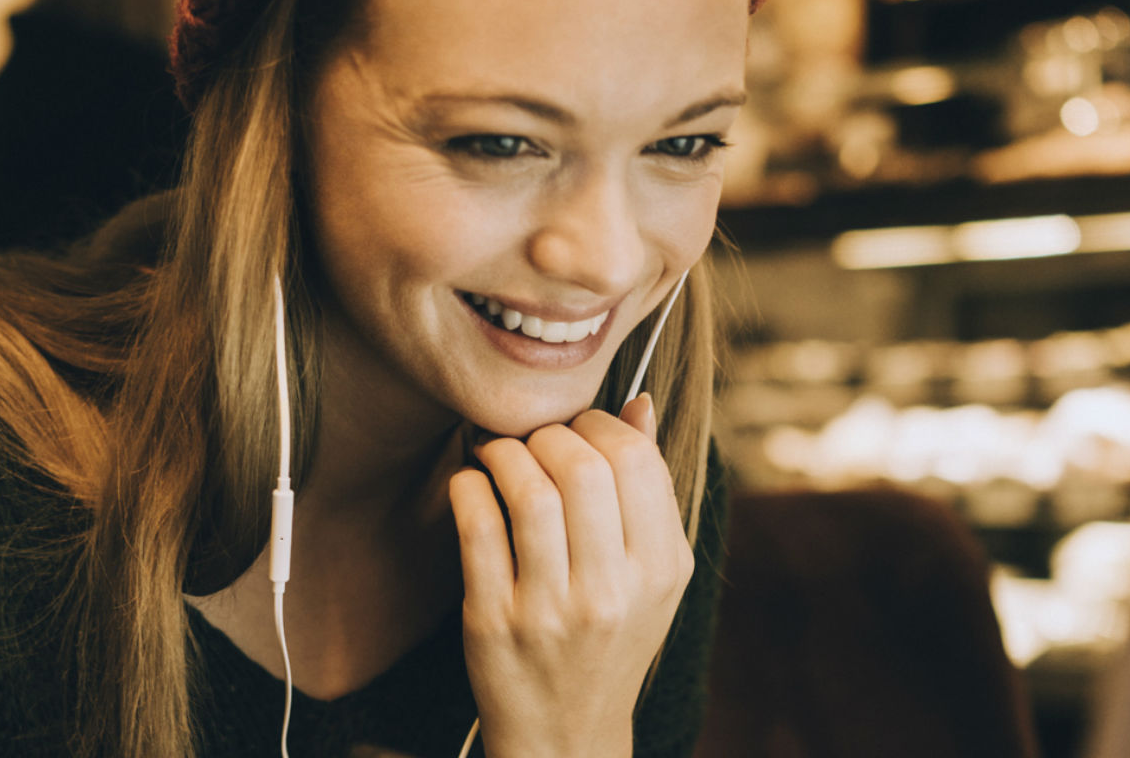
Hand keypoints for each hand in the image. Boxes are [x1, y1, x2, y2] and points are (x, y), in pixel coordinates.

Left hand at [448, 396, 693, 757]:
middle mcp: (611, 592)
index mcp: (660, 570)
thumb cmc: (610, 637)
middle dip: (550, 434)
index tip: (578, 429)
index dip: (600, 426)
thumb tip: (639, 404)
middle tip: (534, 440)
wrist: (565, 732)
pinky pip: (477, 525)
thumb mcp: (652, 575)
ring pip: (529, 490)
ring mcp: (550, 610)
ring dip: (506, 452)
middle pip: (583, 467)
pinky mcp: (493, 622)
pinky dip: (469, 485)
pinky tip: (472, 482)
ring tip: (499, 453)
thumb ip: (649, 491)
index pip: (637, 461)